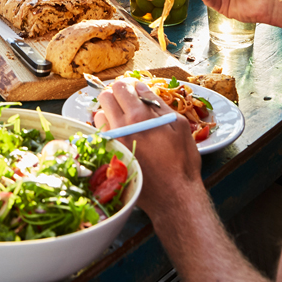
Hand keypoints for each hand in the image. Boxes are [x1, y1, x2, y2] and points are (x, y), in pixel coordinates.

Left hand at [94, 78, 201, 219]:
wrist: (174, 196)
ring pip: (98, 115)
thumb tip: (141, 88)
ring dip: (109, 113)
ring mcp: (113, 142)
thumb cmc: (182, 160)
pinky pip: (100, 135)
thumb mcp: (179, 124)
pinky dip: (107, 131)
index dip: (128, 85)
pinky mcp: (110, 156)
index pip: (121, 86)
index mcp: (139, 115)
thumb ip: (157, 103)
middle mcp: (121, 126)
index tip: (135, 91)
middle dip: (116, 95)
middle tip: (128, 103)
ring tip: (124, 120)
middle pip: (105, 96)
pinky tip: (121, 136)